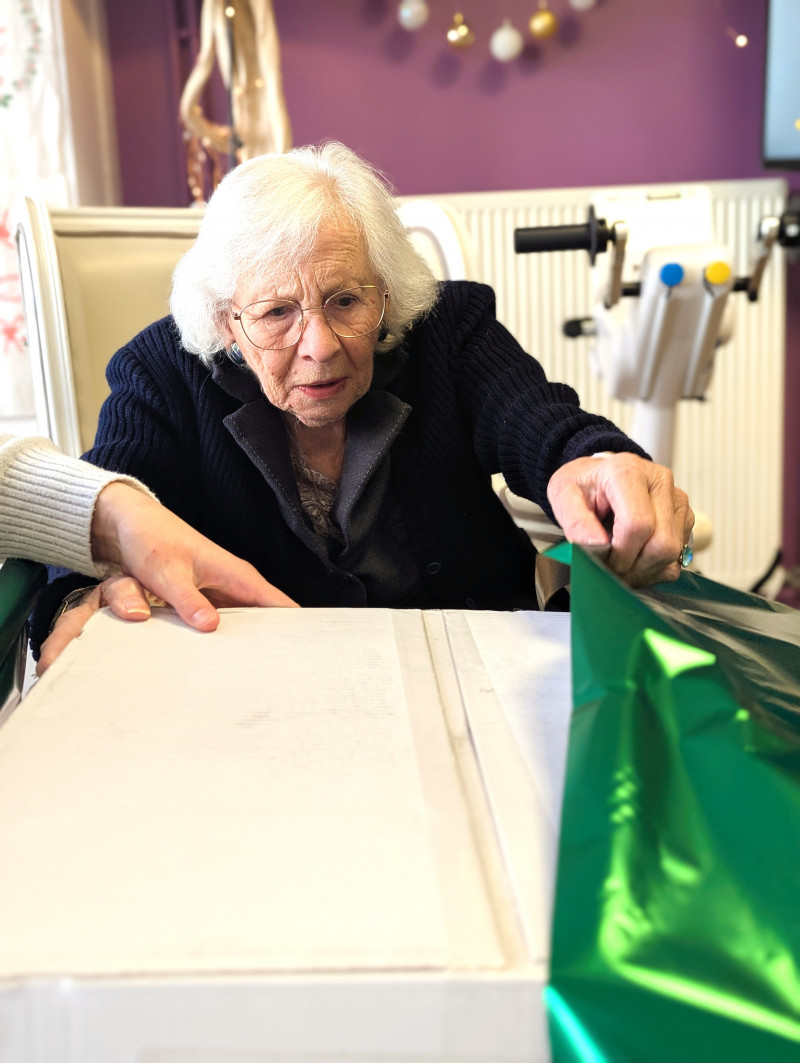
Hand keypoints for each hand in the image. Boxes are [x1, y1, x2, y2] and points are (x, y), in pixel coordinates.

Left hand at [38, 484, 298, 673]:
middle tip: (278, 678)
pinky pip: (221, 626)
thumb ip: (188, 601)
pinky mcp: (203, 603)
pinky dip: (222, 641)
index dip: (297, 629)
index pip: (281, 605)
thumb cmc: (152, 541)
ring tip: (256, 679)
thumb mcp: (169, 573)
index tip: (306, 656)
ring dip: (246, 647)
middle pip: (266, 622)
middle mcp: (234, 586)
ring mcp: (219, 595)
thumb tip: (211, 626)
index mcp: (238, 576)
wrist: (129, 525)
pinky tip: (218, 663)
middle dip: (273, 647)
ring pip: (243, 627)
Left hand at [547, 452, 693, 586]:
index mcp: (628, 472)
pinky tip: (636, 559)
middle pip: (661, 543)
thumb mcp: (563, 495)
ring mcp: (677, 499)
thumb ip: (575, 522)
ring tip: (621, 563)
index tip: (604, 559)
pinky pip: (679, 555)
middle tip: (612, 568)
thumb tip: (596, 546)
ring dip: (644, 569)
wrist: (599, 476)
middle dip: (634, 565)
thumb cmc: (583, 485)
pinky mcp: (684, 516)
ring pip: (672, 552)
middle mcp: (659, 481)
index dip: (621, 553)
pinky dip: (656, 567)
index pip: (638, 524)